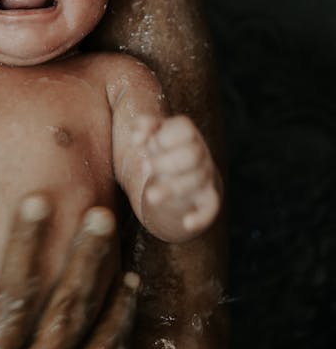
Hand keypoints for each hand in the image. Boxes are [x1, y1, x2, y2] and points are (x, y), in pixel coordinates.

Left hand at [135, 114, 220, 235]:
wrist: (181, 173)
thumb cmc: (163, 149)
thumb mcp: (152, 133)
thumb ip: (143, 126)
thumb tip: (137, 136)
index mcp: (188, 133)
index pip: (185, 130)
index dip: (164, 136)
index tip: (147, 143)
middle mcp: (200, 153)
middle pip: (191, 155)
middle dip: (166, 162)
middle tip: (146, 167)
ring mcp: (206, 176)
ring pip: (195, 181)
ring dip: (172, 189)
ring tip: (150, 196)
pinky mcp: (207, 198)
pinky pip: (211, 208)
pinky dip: (201, 216)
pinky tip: (187, 223)